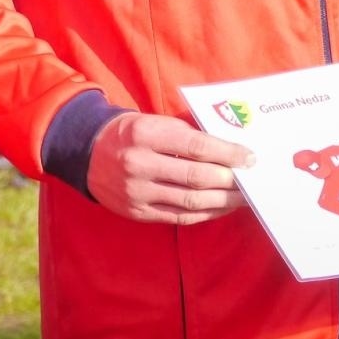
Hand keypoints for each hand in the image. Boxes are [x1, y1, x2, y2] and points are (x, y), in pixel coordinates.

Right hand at [87, 112, 252, 223]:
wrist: (87, 151)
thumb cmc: (131, 132)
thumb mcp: (154, 122)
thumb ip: (188, 133)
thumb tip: (229, 148)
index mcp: (145, 134)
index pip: (196, 146)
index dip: (227, 153)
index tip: (249, 158)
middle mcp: (139, 164)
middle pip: (196, 177)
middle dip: (230, 181)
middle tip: (251, 181)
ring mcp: (136, 192)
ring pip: (190, 201)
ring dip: (222, 201)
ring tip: (242, 198)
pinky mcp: (137, 212)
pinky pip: (178, 216)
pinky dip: (204, 213)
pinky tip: (220, 207)